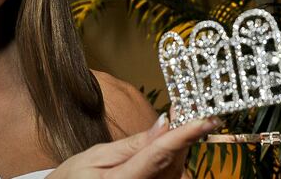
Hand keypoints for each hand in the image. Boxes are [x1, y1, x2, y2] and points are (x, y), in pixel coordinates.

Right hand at [47, 114, 219, 178]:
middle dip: (184, 136)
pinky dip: (174, 157)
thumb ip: (133, 144)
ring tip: (179, 121)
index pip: (160, 154)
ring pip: (177, 170)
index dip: (185, 135)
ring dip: (181, 146)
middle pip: (174, 163)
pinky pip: (171, 176)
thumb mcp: (96, 156)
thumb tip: (163, 125)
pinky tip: (170, 142)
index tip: (206, 119)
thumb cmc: (74, 178)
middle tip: (190, 108)